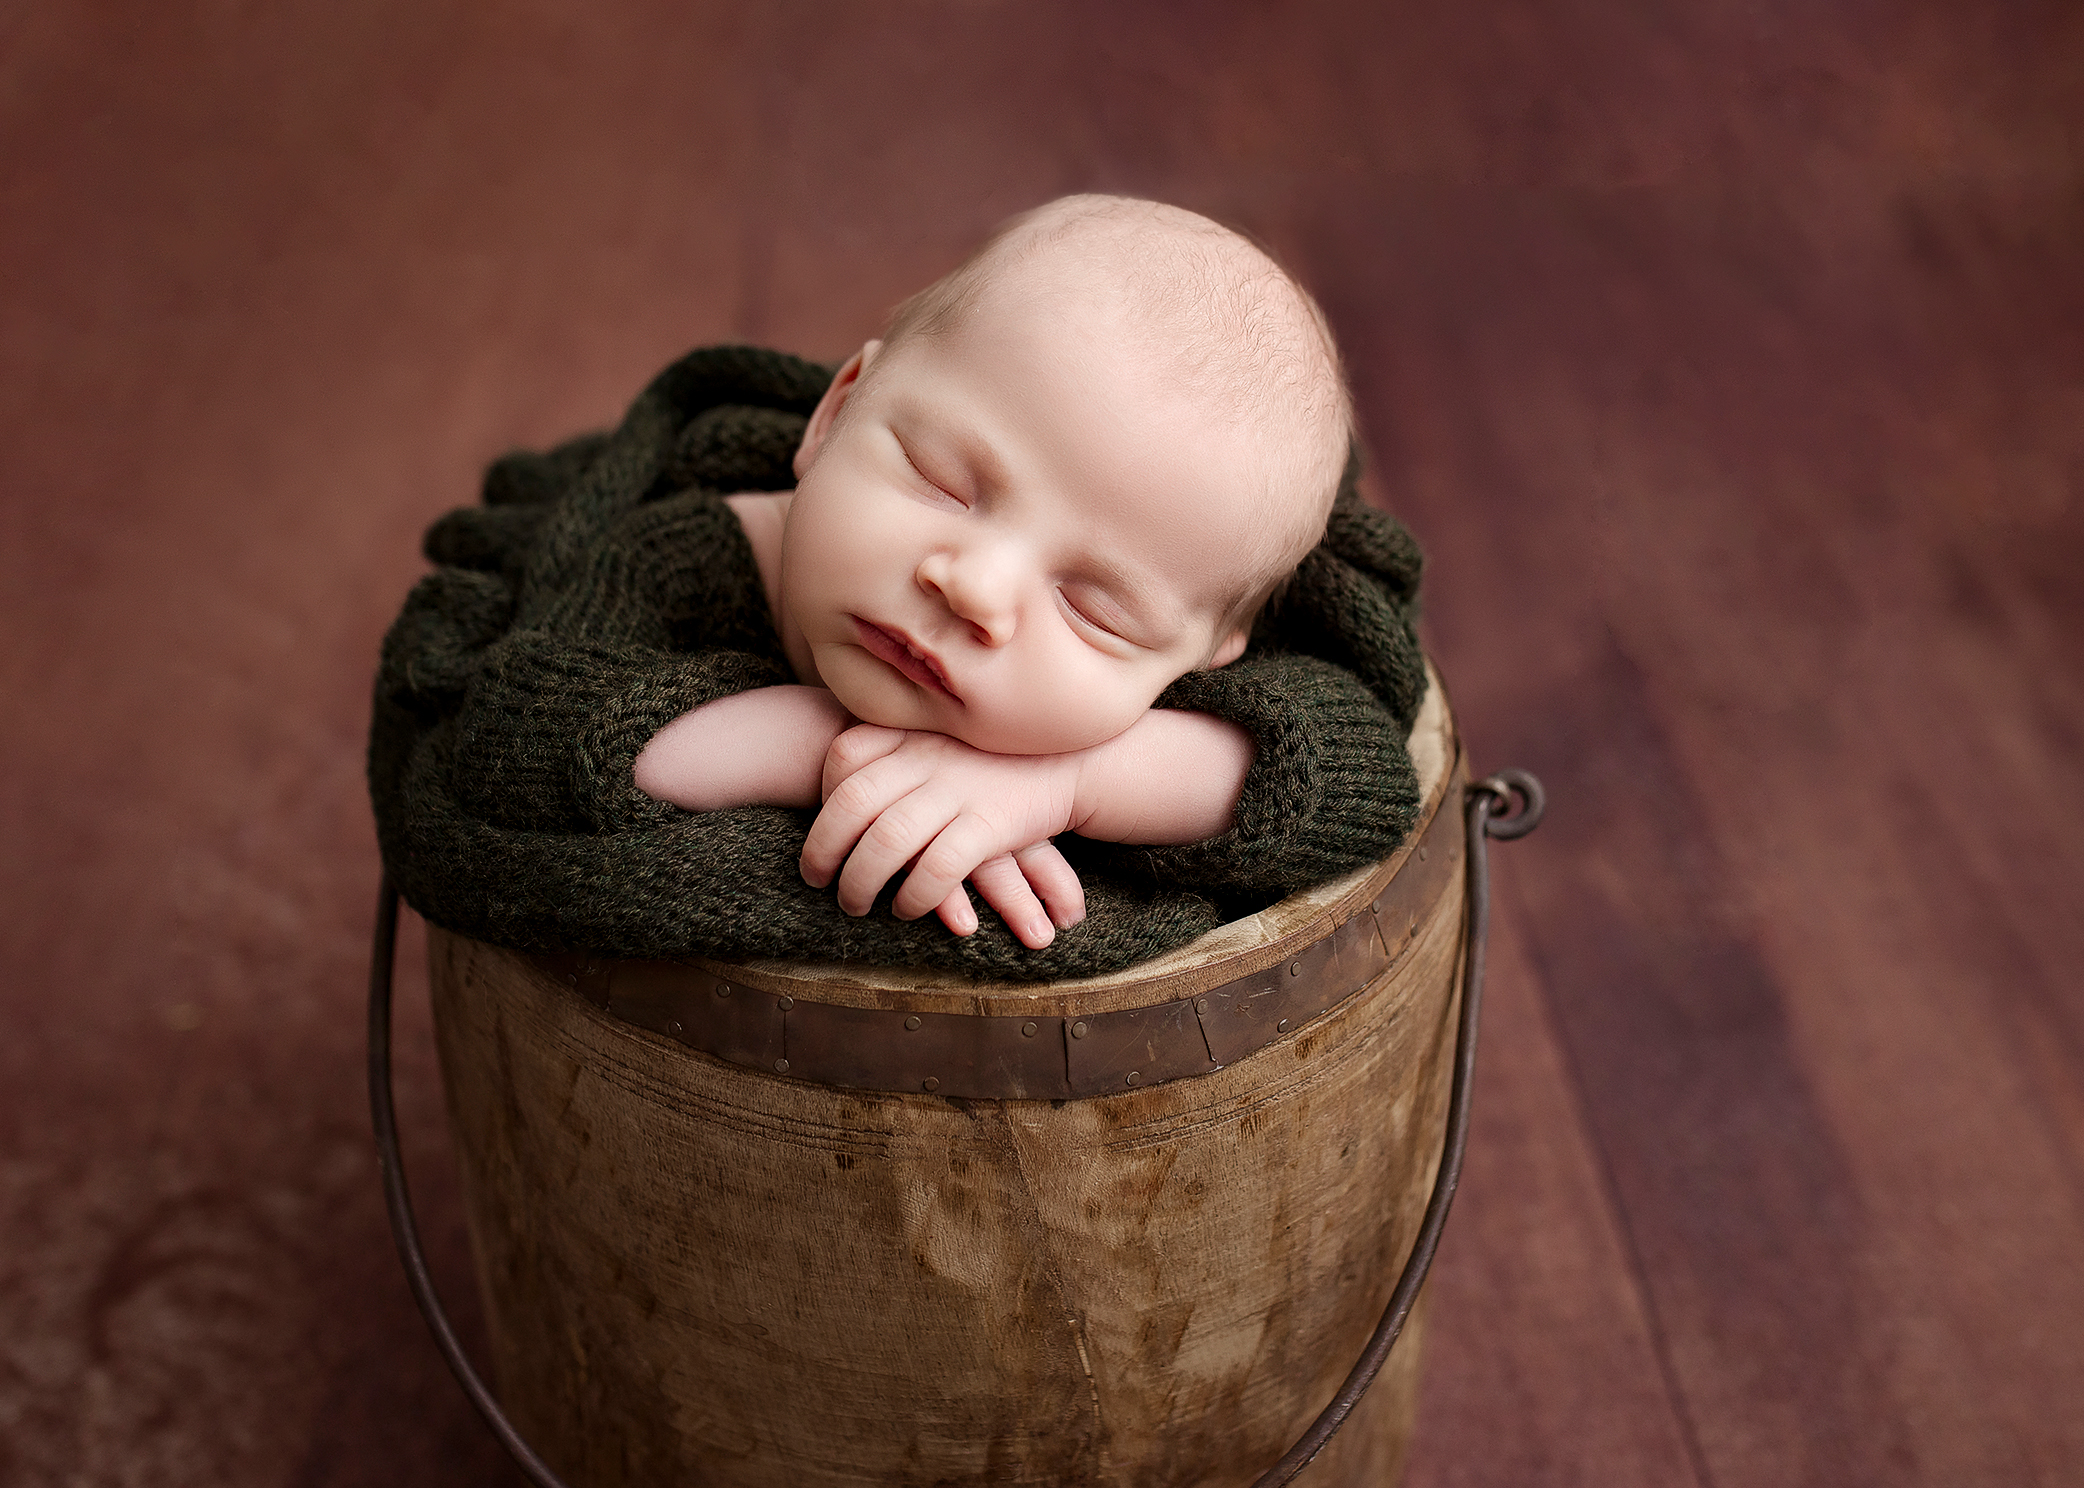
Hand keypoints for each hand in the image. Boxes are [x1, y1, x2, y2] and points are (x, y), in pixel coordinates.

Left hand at [802, 725, 1087, 947]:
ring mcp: (958, 790)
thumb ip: (897, 749)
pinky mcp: (989, 824)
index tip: (820, 827)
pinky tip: (906, 910)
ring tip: (854, 905)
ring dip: (860, 884)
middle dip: (823, 850)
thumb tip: (835, 777)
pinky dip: (914, 896)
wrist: (1071, 761)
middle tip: (817, 880)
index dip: (821, 795)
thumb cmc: (995, 758)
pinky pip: (937, 868)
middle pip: (852, 804)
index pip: (843, 756)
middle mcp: (928, 756)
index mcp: (914, 731)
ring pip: (887, 843)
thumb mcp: (942, 738)